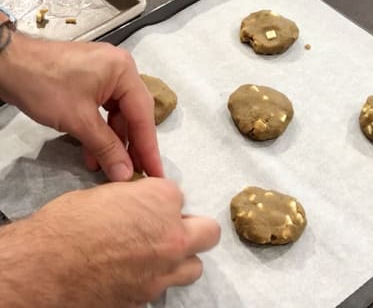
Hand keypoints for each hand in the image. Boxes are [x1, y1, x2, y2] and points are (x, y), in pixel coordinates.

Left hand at [0, 32, 162, 180]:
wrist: (4, 63)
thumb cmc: (43, 86)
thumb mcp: (79, 120)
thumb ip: (107, 148)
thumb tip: (126, 175)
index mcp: (124, 72)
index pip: (142, 115)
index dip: (148, 148)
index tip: (157, 174)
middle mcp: (121, 70)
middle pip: (133, 115)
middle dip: (131, 146)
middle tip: (138, 175)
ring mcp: (106, 75)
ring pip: (117, 116)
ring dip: (112, 143)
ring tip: (111, 170)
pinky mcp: (91, 82)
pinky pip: (103, 111)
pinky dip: (99, 132)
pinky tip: (93, 155)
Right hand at [0, 178, 220, 306]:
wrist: (43, 270)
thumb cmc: (67, 224)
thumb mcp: (103, 195)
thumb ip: (134, 199)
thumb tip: (139, 205)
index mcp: (162, 201)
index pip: (179, 195)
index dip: (161, 200)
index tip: (147, 205)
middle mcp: (173, 237)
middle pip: (208, 231)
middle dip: (192, 227)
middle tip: (170, 228)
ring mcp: (164, 272)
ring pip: (194, 266)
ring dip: (182, 258)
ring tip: (158, 255)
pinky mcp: (148, 298)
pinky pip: (164, 286)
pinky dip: (156, 278)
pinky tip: (135, 273)